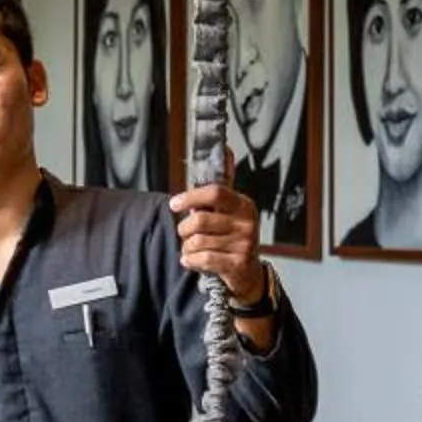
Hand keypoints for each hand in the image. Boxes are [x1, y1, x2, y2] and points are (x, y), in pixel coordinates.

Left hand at [168, 150, 266, 307]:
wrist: (247, 272)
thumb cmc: (230, 236)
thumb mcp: (228, 210)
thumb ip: (220, 186)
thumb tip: (225, 149)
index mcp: (243, 204)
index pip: (215, 192)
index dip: (191, 197)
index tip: (174, 204)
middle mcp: (247, 222)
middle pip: (200, 220)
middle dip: (185, 228)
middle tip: (185, 232)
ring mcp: (245, 244)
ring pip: (198, 242)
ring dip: (187, 247)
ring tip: (193, 248)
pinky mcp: (238, 264)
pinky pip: (202, 260)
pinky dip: (190, 261)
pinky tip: (192, 260)